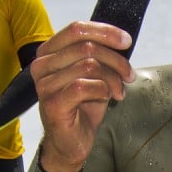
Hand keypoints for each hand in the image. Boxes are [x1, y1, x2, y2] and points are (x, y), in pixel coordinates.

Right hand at [31, 21, 135, 171]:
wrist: (71, 143)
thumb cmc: (82, 108)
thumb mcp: (94, 75)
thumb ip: (100, 56)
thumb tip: (122, 41)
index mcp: (49, 52)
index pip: (77, 29)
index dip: (105, 32)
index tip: (127, 41)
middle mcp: (42, 65)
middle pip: (86, 46)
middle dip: (116, 60)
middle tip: (129, 75)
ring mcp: (45, 84)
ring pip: (88, 65)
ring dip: (112, 78)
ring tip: (119, 91)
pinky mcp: (52, 103)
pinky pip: (84, 86)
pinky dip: (103, 90)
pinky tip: (108, 98)